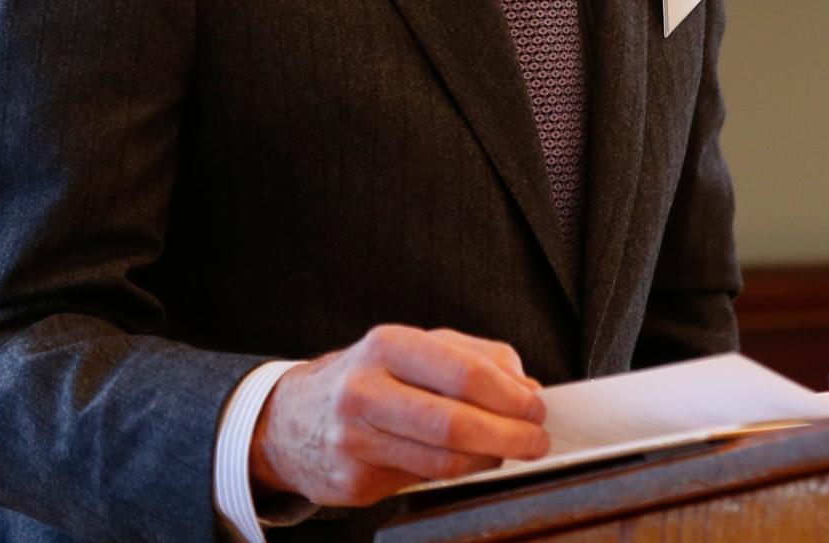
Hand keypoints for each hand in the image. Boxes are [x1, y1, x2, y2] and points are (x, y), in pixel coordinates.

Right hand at [249, 324, 547, 507]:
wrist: (292, 419)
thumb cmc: (365, 378)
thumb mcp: (411, 348)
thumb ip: (472, 356)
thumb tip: (524, 385)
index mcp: (386, 345)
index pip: (463, 371)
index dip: (510, 395)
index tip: (536, 407)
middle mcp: (365, 390)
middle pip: (455, 422)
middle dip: (510, 435)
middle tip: (537, 440)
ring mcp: (356, 440)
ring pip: (444, 460)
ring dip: (492, 459)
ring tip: (512, 451)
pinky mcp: (354, 482)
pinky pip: (423, 481)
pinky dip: (459, 473)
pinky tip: (472, 462)